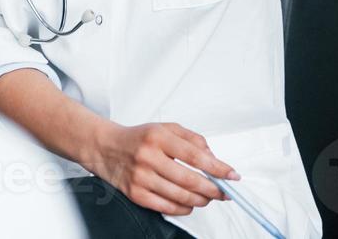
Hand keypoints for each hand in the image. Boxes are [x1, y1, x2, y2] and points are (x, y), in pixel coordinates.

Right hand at [86, 121, 237, 215]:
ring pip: (180, 197)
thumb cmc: (139, 138)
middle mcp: (149, 157)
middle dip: (213, 189)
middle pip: (190, 180)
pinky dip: (183, 209)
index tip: (232, 175)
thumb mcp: (166, 128)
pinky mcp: (135, 194)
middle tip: (224, 192)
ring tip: (208, 197)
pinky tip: (189, 204)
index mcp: (158, 137)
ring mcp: (141, 178)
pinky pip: (166, 207)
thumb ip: (193, 140)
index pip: (195, 155)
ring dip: (200, 200)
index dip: (217, 168)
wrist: (105, 148)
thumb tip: (213, 159)